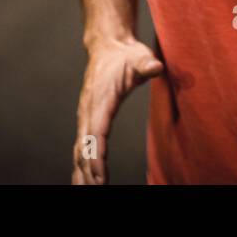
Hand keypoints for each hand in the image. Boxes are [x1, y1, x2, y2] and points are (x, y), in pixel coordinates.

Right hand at [72, 36, 162, 184]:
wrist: (107, 46)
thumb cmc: (126, 55)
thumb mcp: (139, 57)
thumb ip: (146, 64)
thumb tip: (156, 67)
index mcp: (100, 98)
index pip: (97, 131)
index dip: (98, 153)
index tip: (100, 173)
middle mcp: (88, 110)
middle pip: (84, 145)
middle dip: (89, 170)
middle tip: (98, 189)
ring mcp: (85, 115)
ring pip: (80, 149)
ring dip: (82, 171)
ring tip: (88, 190)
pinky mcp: (87, 119)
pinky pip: (82, 146)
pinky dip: (81, 164)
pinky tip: (84, 180)